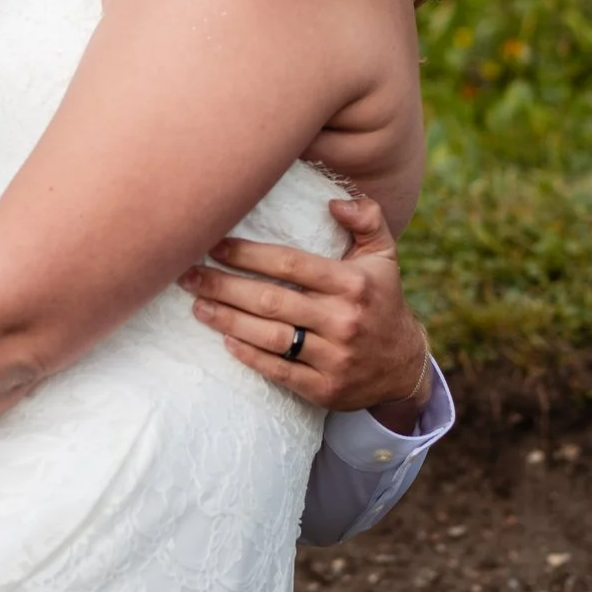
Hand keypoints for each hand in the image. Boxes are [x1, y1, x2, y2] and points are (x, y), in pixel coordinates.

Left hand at [181, 197, 433, 431]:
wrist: (404, 366)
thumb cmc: (381, 300)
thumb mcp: (384, 256)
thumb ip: (367, 219)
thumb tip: (335, 202)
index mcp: (352, 284)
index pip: (289, 264)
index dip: (247, 255)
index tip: (214, 245)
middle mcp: (344, 320)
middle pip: (271, 301)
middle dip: (223, 286)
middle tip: (187, 275)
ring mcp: (335, 358)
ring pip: (270, 337)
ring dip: (227, 321)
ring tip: (197, 306)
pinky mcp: (325, 389)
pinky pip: (279, 371)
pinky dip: (249, 356)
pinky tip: (225, 340)